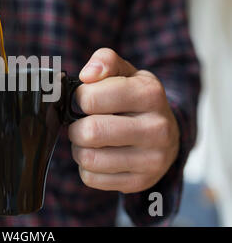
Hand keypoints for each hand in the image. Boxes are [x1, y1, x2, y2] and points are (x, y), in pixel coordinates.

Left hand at [69, 48, 179, 192]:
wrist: (166, 132)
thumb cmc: (136, 99)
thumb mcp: (126, 72)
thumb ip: (105, 61)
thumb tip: (87, 75)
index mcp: (149, 94)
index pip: (90, 99)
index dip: (79, 98)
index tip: (84, 99)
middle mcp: (156, 128)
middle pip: (90, 132)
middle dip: (76, 127)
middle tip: (81, 123)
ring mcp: (152, 159)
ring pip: (88, 159)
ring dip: (79, 148)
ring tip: (90, 140)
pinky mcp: (140, 181)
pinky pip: (92, 178)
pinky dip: (86, 167)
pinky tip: (99, 155)